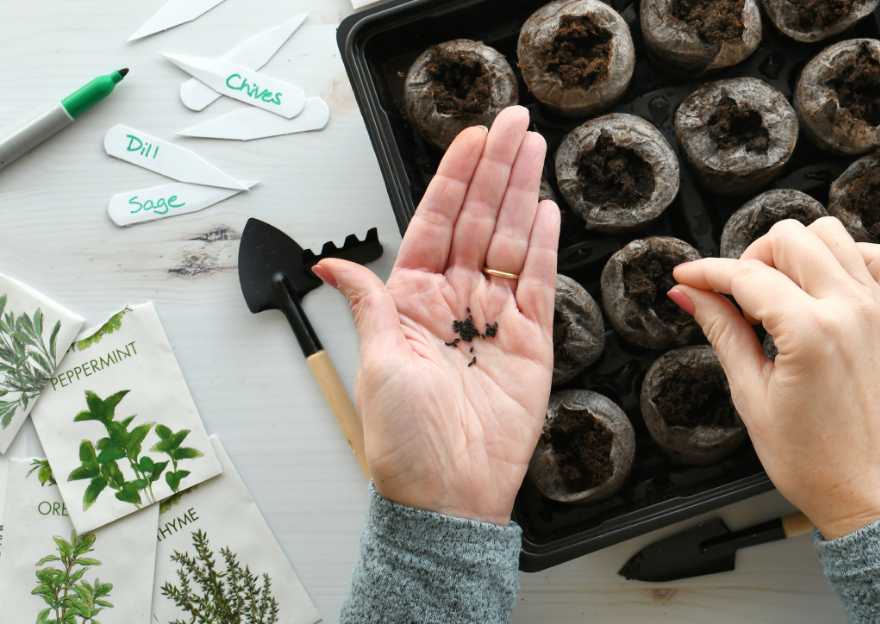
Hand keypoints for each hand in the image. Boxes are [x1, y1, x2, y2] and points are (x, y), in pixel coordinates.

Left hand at [313, 107, 559, 525]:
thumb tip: (329, 265)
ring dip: (522, 193)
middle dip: (495, 169)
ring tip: (533, 148)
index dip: (453, 178)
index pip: (434, 222)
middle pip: (477, 220)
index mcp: (411, 300)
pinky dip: (543, 245)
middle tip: (513, 123)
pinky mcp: (531, 342)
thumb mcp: (375, 363)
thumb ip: (368, 304)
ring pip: (510, 240)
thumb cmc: (404, 442)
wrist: (447, 494)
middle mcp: (454, 302)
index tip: (471, 139)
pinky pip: (537, 283)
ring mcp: (495, 320)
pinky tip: (547, 209)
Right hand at [669, 217, 879, 538]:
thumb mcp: (751, 396)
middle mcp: (849, 310)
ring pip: (830, 233)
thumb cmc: (814, 461)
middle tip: (733, 298)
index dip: (706, 273)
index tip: (685, 277)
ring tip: (774, 292)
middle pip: (789, 238)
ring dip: (794, 252)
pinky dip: (843, 256)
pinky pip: (873, 256)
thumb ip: (721, 331)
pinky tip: (818, 285)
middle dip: (750, 258)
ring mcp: (874, 308)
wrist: (869, 491)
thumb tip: (689, 295)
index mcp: (811, 333)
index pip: (746, 276)